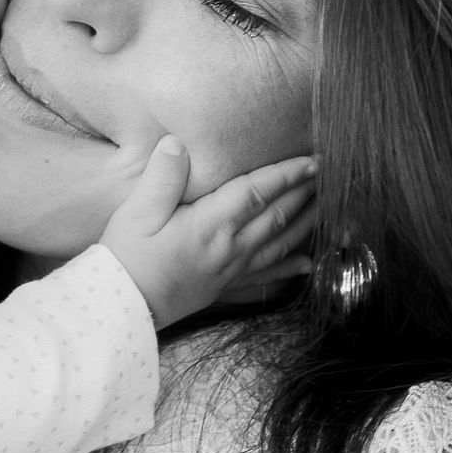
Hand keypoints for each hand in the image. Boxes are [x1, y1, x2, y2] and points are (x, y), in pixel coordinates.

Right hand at [100, 137, 316, 327]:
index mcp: (210, 225)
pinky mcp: (225, 286)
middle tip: (329, 174)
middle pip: (277, 216)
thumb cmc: (126, 258)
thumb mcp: (135, 213)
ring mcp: (231, 270)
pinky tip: (309, 265)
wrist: (121, 309)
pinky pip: (267, 275)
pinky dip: (291, 268)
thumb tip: (177, 143)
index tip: (312, 160)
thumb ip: (161, 178)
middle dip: (305, 193)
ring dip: (306, 223)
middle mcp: (229, 248)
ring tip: (328, 207)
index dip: (287, 174)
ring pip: (280, 244)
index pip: (258, 192)